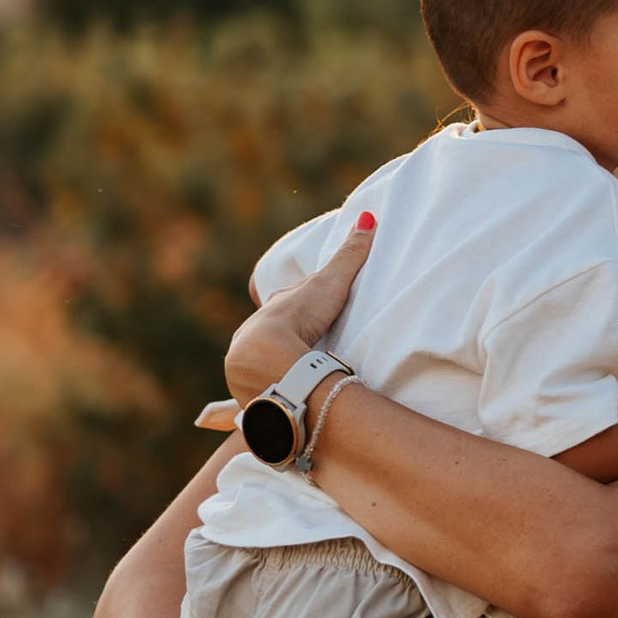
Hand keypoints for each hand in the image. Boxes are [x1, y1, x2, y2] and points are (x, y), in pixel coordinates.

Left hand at [223, 212, 376, 401]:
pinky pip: (262, 392)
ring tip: (293, 381)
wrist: (266, 356)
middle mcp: (253, 334)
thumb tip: (369, 217)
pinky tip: (281, 400)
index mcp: (271, 310)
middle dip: (284, 341)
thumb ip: (349, 256)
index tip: (309, 312)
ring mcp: (248, 364)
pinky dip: (270, 394)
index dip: (299, 306)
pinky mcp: (251, 392)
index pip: (286, 305)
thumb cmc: (298, 316)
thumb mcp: (330, 284)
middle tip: (302, 348)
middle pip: (272, 335)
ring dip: (275, 369)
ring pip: (262, 364)